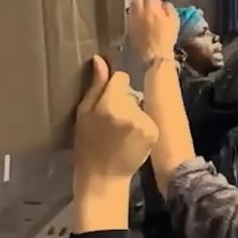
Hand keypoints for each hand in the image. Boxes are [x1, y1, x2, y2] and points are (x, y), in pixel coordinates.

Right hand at [73, 55, 159, 185]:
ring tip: (120, 132)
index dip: (113, 87)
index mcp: (111, 105)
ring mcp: (145, 123)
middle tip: (110, 122)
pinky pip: (147, 118)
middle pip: (130, 92)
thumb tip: (100, 59)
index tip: (105, 101)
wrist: (103, 177)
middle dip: (122, 100)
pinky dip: (141, 125)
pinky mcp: (154, 132)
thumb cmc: (87, 145)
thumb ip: (95, 86)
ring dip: (133, 113)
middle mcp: (131, 111)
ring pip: (139, 105)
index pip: (121, 77)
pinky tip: (130, 139)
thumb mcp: (83, 114)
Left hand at [128, 0, 177, 60]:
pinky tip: (138, 17)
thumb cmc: (167, 38)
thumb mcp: (174, 22)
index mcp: (152, 9)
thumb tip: (164, 4)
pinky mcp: (129, 27)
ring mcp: (133, 19)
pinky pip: (130, 15)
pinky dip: (134, 13)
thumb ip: (169, 9)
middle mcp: (140, 11)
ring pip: (132, 5)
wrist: (155, 54)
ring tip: (142, 7)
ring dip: (137, 3)